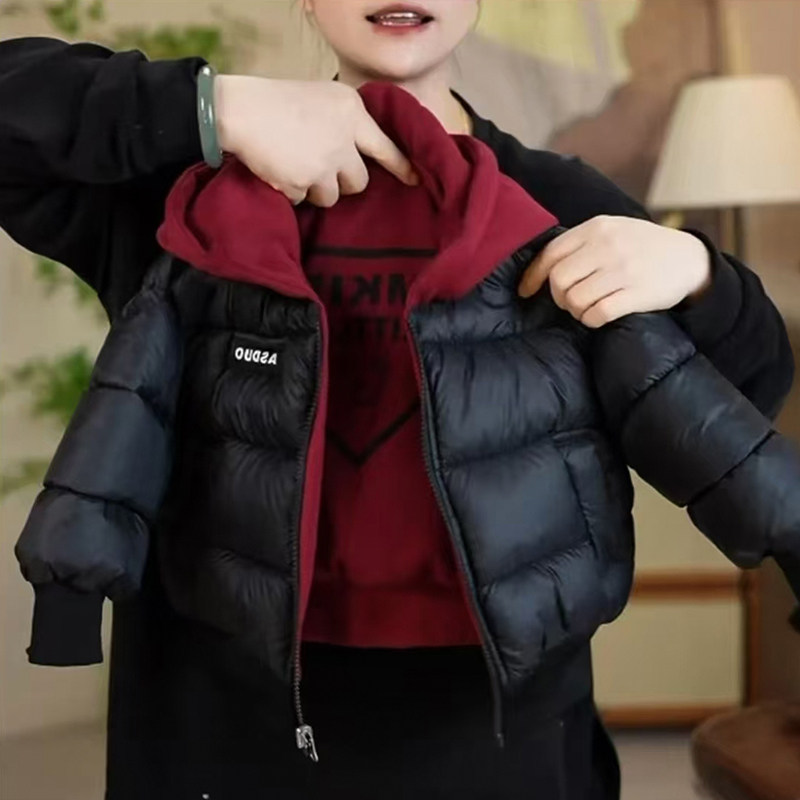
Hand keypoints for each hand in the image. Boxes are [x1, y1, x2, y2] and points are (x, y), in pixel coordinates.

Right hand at [214, 75, 418, 206]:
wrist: (239, 110)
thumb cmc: (276, 102)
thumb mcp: (321, 98)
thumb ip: (344, 123)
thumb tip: (356, 156)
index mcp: (351, 111)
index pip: (385, 146)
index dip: (400, 167)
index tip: (415, 181)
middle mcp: (344, 137)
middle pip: (359, 181)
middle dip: (342, 182)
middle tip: (322, 169)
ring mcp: (325, 162)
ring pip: (332, 196)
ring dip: (316, 190)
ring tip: (295, 167)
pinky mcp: (305, 183)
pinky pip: (304, 200)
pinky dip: (292, 192)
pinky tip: (279, 171)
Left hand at [517, 215, 712, 327]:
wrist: (690, 259)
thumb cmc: (642, 247)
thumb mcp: (613, 231)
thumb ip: (581, 243)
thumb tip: (542, 267)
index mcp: (597, 228)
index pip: (551, 253)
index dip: (533, 276)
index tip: (525, 291)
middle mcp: (608, 246)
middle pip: (559, 280)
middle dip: (558, 296)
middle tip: (569, 301)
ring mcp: (622, 270)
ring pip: (575, 299)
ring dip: (575, 310)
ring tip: (586, 308)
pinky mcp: (636, 294)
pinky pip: (597, 314)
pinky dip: (591, 320)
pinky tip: (598, 316)